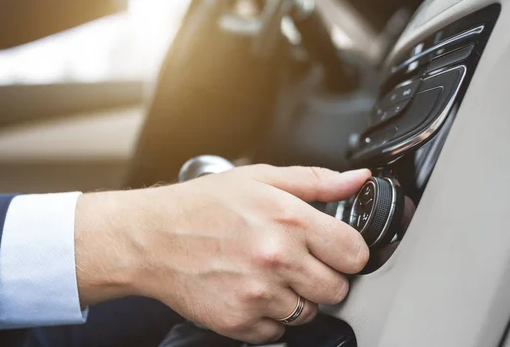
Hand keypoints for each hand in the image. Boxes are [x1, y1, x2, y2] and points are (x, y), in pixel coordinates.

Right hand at [75, 165, 369, 343]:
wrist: (151, 238)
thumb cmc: (201, 206)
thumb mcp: (259, 179)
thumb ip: (315, 181)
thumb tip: (358, 180)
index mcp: (289, 220)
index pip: (355, 253)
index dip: (346, 251)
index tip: (332, 249)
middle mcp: (277, 259)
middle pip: (338, 289)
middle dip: (321, 276)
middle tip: (293, 260)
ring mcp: (259, 295)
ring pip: (309, 313)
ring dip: (294, 298)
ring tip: (264, 274)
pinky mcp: (240, 322)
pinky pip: (278, 332)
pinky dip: (267, 316)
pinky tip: (248, 290)